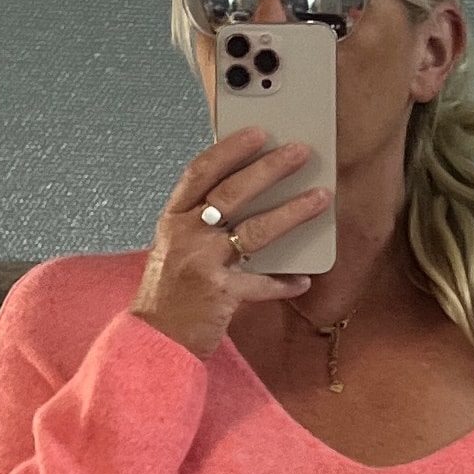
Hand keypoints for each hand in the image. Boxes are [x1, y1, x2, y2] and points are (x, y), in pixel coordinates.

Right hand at [131, 126, 331, 356]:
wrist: (154, 341)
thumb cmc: (168, 294)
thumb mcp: (175, 248)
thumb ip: (202, 222)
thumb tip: (248, 197)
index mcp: (173, 219)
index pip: (201, 172)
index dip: (230, 148)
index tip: (258, 132)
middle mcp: (185, 236)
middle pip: (232, 192)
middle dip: (270, 168)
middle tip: (300, 152)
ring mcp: (202, 264)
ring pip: (255, 231)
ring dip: (292, 212)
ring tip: (319, 198)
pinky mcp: (220, 294)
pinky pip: (262, 284)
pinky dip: (284, 283)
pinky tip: (303, 279)